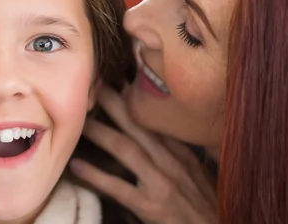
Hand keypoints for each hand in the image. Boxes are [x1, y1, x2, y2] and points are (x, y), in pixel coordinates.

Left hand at [69, 85, 217, 223]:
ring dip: (100, 132)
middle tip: (94, 86)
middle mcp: (171, 162)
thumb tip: (176, 130)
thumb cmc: (209, 206)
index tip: (119, 82)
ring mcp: (160, 182)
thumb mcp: (203, 173)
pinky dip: (96, 176)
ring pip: (125, 149)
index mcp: (182, 152)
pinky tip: (77, 166)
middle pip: (138, 125)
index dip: (136, 100)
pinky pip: (118, 187)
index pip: (156, 119)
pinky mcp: (151, 206)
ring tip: (80, 120)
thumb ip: (189, 151)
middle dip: (114, 103)